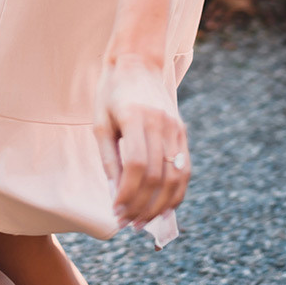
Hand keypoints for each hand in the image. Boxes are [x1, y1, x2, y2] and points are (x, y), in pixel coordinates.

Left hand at [93, 54, 189, 230]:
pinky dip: (176, 193)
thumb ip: (109, 159)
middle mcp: (160, 123)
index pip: (137, 166)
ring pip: (175, 178)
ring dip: (160, 206)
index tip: (116, 212)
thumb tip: (114, 196)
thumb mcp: (101, 122)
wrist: (138, 61)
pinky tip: (163, 207)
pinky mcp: (182, 132)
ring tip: (143, 221)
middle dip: (142, 206)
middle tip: (127, 223)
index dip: (127, 194)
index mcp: (135, 118)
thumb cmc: (112, 92)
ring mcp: (175, 128)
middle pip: (157, 176)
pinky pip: (184, 169)